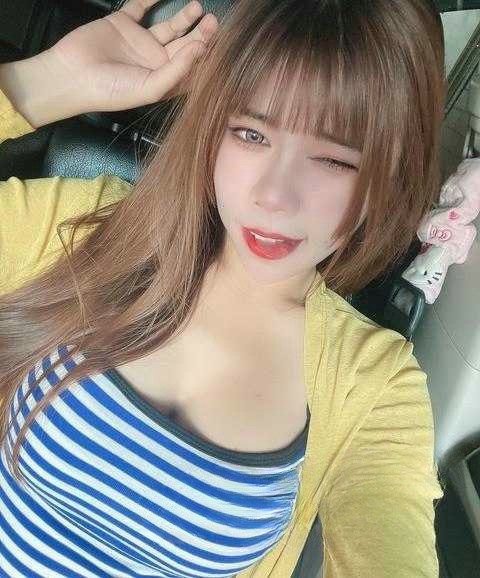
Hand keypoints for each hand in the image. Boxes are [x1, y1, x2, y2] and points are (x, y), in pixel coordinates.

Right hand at [44, 0, 217, 112]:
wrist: (72, 76)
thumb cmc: (112, 91)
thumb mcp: (150, 88)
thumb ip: (178, 70)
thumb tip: (201, 48)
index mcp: (165, 81)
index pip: (193, 69)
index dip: (208, 59)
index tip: (222, 47)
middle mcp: (156, 62)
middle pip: (185, 45)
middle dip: (201, 34)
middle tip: (213, 22)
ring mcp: (141, 42)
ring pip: (170, 26)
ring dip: (185, 17)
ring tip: (198, 7)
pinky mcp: (124, 24)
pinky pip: (141, 6)